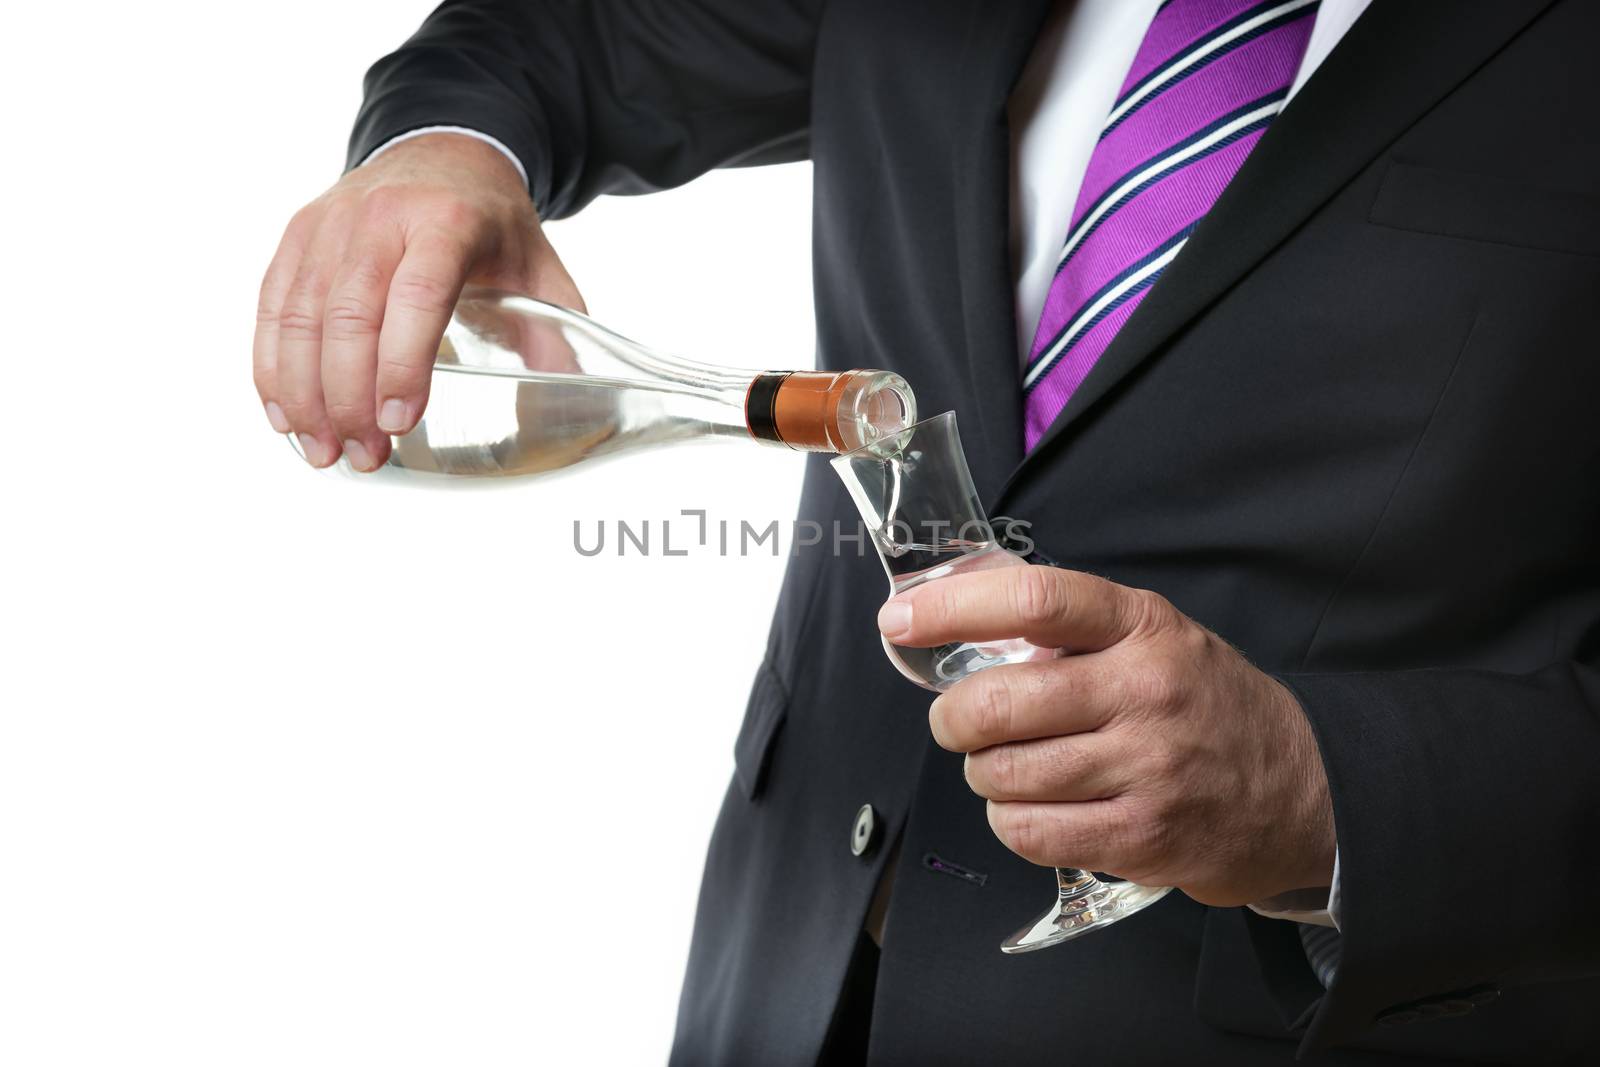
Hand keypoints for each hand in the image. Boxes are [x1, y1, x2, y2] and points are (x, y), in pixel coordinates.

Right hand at [254, 132, 584, 469]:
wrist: (444, 149)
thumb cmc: (493, 223)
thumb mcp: (540, 268)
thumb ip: (557, 333)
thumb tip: (574, 406)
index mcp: (449, 224)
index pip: (418, 296)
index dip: (402, 363)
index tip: (399, 421)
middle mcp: (382, 217)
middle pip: (350, 315)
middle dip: (349, 397)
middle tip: (363, 457)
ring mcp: (332, 223)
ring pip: (301, 315)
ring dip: (305, 393)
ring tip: (323, 452)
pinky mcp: (299, 234)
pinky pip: (273, 306)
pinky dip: (272, 366)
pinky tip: (284, 415)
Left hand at [877, 564, 1335, 905]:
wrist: (1303, 790)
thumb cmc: (1204, 705)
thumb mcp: (1153, 638)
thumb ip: (1068, 627)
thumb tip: (957, 608)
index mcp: (1142, 627)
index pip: (1034, 600)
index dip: (953, 608)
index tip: (901, 619)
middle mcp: (1146, 691)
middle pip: (1000, 702)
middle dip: (953, 717)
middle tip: (956, 721)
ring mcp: (1147, 769)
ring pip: (1005, 773)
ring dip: (983, 773)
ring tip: (1007, 766)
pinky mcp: (1143, 837)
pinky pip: (1030, 832)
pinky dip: (1010, 822)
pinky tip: (1030, 808)